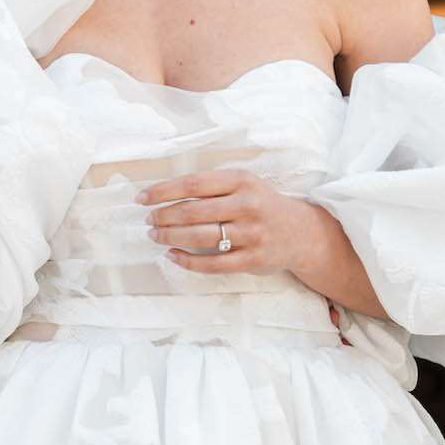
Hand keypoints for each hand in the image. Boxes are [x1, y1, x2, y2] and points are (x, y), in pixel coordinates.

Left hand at [142, 166, 328, 281]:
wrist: (302, 233)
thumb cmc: (262, 204)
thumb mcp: (244, 184)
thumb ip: (213, 186)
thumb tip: (165, 193)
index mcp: (241, 180)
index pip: (194, 184)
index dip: (163, 191)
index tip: (142, 198)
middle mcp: (247, 205)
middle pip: (193, 211)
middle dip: (163, 216)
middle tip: (148, 220)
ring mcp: (251, 233)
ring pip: (200, 237)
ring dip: (171, 237)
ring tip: (155, 236)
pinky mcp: (253, 259)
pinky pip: (213, 263)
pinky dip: (188, 261)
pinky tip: (173, 256)